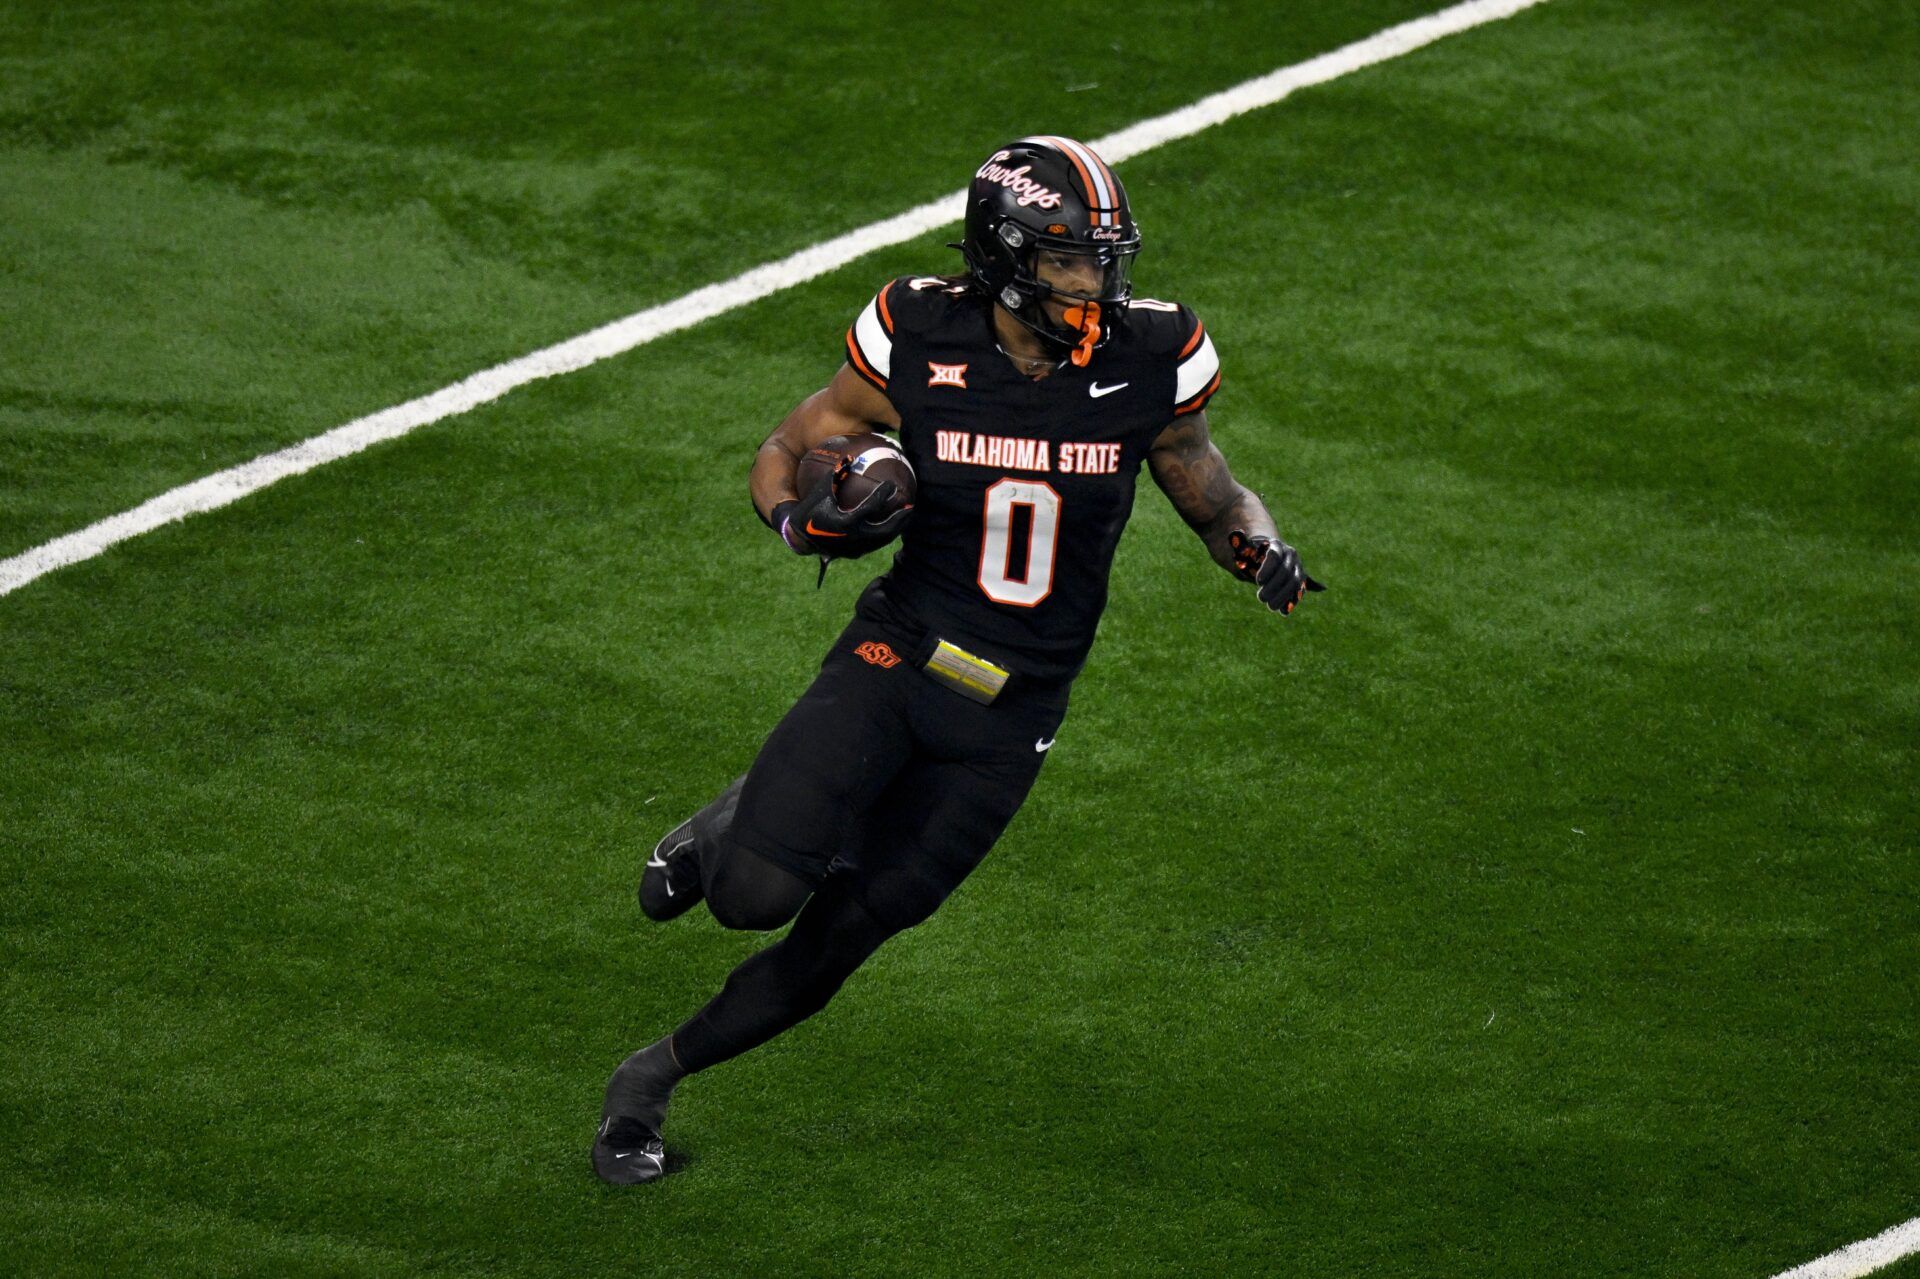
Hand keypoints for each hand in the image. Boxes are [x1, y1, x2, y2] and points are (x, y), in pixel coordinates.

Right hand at [779, 463, 911, 558]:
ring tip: (907, 516)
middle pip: (883, 529)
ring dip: (896, 528)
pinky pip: (875, 544)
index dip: (882, 495)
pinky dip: (886, 534)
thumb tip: (850, 457)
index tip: (891, 485)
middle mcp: (852, 538)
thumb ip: (835, 475)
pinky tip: (894, 525)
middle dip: (899, 518)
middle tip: (911, 506)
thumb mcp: (820, 491)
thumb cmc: (810, 509)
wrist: (800, 537)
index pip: (869, 507)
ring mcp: (854, 548)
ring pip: (882, 540)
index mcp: (844, 522)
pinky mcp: (855, 553)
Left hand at [1227, 528, 1324, 614]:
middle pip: (1285, 571)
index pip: (1274, 556)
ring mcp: (1297, 567)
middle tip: (1260, 598)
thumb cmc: (1252, 554)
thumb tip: (1234, 534)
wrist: (1266, 557)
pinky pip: (1299, 591)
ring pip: (1295, 582)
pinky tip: (1284, 611)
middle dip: (1273, 586)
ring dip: (1283, 596)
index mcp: (1276, 546)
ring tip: (1270, 606)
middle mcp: (1290, 555)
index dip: (1267, 569)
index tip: (1258, 582)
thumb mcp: (1244, 549)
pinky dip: (1293, 601)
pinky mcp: (1300, 580)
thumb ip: (1239, 543)